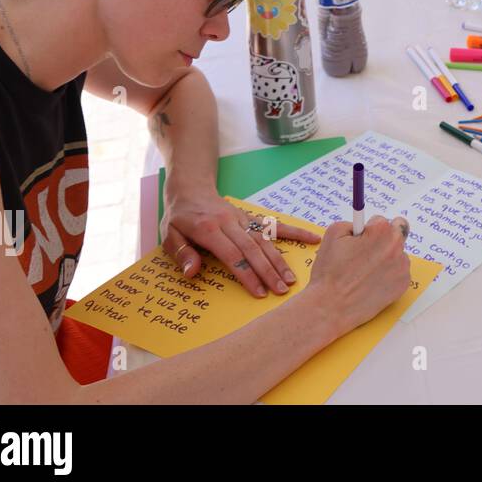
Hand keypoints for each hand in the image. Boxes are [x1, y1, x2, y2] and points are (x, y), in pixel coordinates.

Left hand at [161, 192, 320, 296]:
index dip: (247, 273)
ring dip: (279, 260)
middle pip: (252, 248)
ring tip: (291, 279)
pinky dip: (295, 232)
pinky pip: (274, 225)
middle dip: (268, 271)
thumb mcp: (169, 235)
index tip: (259, 292)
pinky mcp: (251, 217)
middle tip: (281, 290)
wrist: (191, 189)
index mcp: (208, 228)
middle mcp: (230, 222)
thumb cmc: (180, 218)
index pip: (232, 254)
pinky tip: (313, 239)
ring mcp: (243, 218)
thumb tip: (192, 272)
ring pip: (265, 239)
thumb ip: (181, 253)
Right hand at [303, 217, 411, 337]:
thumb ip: (353, 223)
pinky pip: (399, 272)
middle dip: (384, 238)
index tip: (361, 239)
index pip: (381, 220)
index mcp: (381, 231)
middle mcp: (396, 247)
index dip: (368, 230)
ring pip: (398, 254)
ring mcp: (402, 267)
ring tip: (365, 272)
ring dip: (386, 257)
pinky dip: (389, 274)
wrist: (331, 306)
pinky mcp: (403, 284)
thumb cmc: (330, 272)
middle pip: (397, 232)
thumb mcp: (333, 233)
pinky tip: (372, 282)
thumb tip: (363, 226)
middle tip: (368, 251)